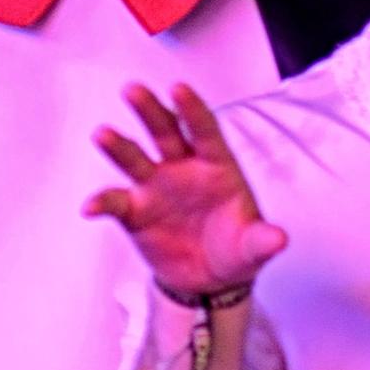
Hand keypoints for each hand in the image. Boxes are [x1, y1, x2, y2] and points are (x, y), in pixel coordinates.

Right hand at [83, 83, 284, 299]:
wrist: (210, 281)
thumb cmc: (236, 249)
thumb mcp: (253, 247)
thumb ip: (262, 241)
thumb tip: (279, 239)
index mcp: (216, 166)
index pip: (205, 131)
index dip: (192, 110)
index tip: (178, 88)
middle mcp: (182, 168)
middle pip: (164, 131)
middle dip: (149, 109)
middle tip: (133, 89)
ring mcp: (156, 188)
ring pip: (134, 157)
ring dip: (118, 145)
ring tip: (102, 134)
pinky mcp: (135, 212)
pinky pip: (115, 202)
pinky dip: (102, 202)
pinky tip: (90, 207)